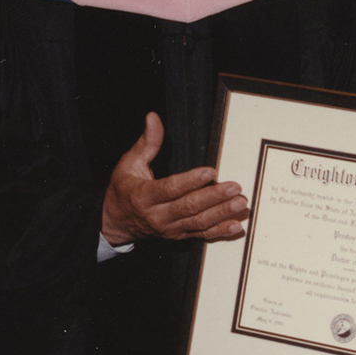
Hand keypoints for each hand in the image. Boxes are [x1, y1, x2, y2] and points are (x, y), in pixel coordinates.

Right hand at [101, 112, 248, 244]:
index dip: (191, 181)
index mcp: (144, 196)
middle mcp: (157, 215)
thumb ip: (147, 142)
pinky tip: (235, 226)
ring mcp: (169, 228)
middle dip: (214, 197)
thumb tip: (153, 118)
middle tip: (234, 187)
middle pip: (189, 206)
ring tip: (239, 203)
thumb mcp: (129, 163)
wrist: (116, 221)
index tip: (210, 171)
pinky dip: (220, 232)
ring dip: (222, 213)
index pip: (170, 189)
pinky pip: (201, 235)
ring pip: (198, 222)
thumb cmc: (124, 189)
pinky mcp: (179, 235)